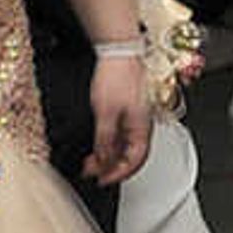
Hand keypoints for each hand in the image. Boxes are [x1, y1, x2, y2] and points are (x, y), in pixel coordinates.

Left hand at [81, 54, 150, 185]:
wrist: (120, 53)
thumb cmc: (117, 76)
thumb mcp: (105, 112)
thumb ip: (105, 139)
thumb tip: (103, 159)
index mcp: (142, 128)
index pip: (135, 161)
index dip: (118, 174)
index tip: (101, 179)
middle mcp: (142, 126)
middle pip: (130, 156)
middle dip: (110, 167)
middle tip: (91, 172)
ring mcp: (135, 119)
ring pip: (124, 146)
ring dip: (107, 156)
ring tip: (90, 161)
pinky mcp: (128, 111)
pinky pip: (121, 134)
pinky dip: (108, 143)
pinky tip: (97, 145)